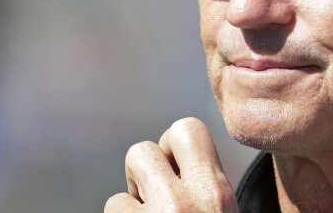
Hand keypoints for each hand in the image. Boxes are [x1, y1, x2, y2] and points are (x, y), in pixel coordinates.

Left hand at [105, 117, 239, 211]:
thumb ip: (210, 191)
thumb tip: (181, 171)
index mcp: (218, 197)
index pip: (189, 129)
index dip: (173, 146)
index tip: (174, 171)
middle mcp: (185, 203)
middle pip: (144, 148)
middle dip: (144, 168)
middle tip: (151, 194)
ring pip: (124, 178)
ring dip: (131, 196)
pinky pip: (114, 204)